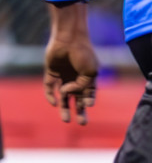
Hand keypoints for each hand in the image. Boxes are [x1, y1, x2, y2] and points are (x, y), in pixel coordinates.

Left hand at [43, 3, 97, 125]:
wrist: (69, 39)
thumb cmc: (84, 54)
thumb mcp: (90, 72)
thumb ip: (82, 86)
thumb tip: (69, 93)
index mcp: (89, 78)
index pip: (89, 94)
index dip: (89, 101)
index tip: (88, 105)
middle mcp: (76, 79)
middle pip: (77, 99)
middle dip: (80, 111)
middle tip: (82, 123)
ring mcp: (64, 77)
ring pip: (64, 97)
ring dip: (65, 108)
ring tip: (66, 120)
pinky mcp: (51, 74)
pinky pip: (50, 88)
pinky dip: (51, 96)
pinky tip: (54, 102)